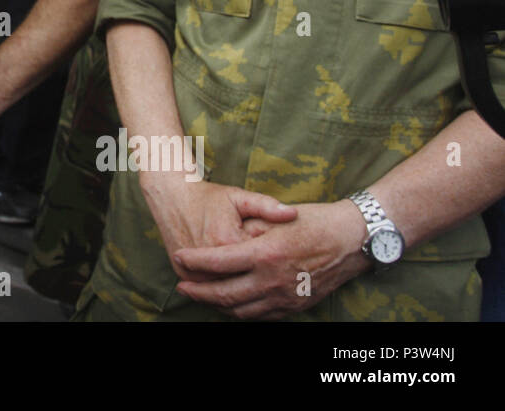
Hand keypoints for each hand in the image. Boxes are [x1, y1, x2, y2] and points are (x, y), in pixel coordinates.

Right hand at [141, 175, 297, 281]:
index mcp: (227, 240)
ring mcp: (192, 268)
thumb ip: (267, 206)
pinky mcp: (182, 272)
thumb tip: (293, 214)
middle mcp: (208, 258)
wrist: (171, 195)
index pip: (258, 263)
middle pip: (242, 282)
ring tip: (259, 289)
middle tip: (275, 280)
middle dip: (258, 282)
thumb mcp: (239, 197)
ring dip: (240, 292)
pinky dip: (220, 291)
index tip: (286, 261)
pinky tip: (237, 290)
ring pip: (222, 291)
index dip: (273, 263)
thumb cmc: (208, 196)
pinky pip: (206, 290)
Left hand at [172, 200, 370, 318]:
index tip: (179, 257)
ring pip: (242, 311)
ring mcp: (286, 297)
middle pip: (225, 294)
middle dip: (199, 292)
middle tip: (182, 286)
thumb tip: (224, 240)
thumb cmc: (316, 221)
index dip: (194, 261)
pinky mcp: (296, 306)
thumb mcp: (278, 217)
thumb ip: (250, 228)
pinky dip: (242, 311)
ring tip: (202, 296)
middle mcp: (274, 280)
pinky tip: (232, 303)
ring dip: (217, 305)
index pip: (218, 262)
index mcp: (266, 254)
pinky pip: (262, 316)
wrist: (353, 240)